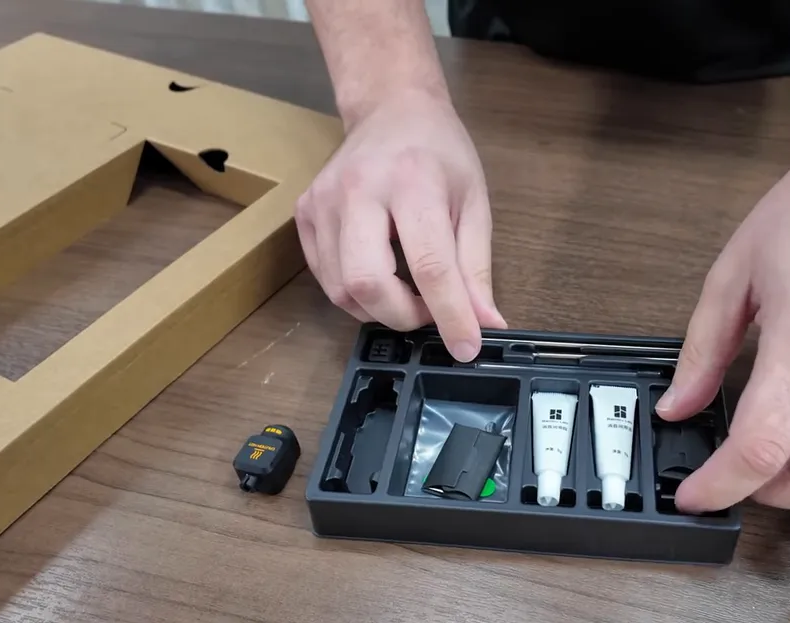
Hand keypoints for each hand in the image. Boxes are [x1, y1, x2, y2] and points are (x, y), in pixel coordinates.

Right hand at [295, 87, 504, 360]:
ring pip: (341, 289)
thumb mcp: (474, 203)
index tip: (466, 348)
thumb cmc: (439, 153)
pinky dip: (355, 294)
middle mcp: (358, 190)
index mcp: (413, 182)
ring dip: (379, 309)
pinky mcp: (304, 213)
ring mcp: (322, 201)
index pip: (429, 265)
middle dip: (402, 316)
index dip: (449, 315)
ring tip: (407, 292)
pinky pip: (325, 278)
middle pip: (368, 282)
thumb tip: (485, 323)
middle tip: (429, 310)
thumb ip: (476, 267)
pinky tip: (380, 274)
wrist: (391, 108)